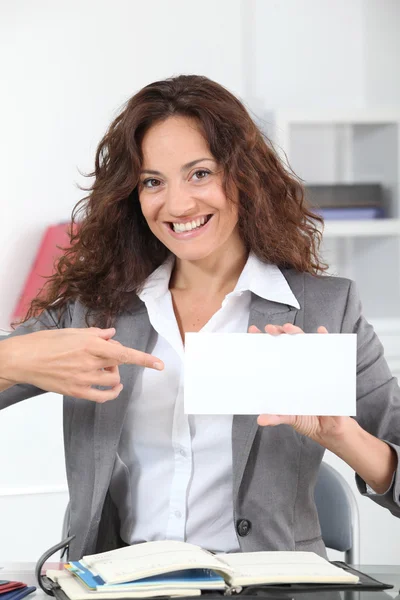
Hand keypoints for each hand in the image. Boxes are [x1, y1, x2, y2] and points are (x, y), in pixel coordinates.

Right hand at [0, 327, 163, 402]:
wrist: (24, 360)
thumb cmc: (45, 342)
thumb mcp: (72, 332)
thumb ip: (96, 334)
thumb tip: (113, 334)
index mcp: (90, 344)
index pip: (124, 353)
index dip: (144, 360)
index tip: (160, 365)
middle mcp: (89, 362)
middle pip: (118, 364)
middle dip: (117, 357)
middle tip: (103, 352)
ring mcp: (83, 379)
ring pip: (112, 379)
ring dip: (113, 373)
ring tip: (101, 366)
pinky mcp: (77, 391)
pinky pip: (102, 396)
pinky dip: (112, 393)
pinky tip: (114, 387)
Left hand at [248, 322, 348, 445]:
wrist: (328, 427)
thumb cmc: (306, 418)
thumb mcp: (288, 417)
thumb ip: (275, 417)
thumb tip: (261, 419)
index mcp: (285, 373)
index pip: (271, 352)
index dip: (262, 340)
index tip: (252, 331)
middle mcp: (297, 365)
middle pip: (286, 342)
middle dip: (277, 331)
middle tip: (270, 330)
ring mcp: (312, 364)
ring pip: (304, 341)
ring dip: (296, 331)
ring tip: (288, 328)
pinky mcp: (328, 366)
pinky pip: (328, 349)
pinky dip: (326, 338)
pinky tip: (321, 332)